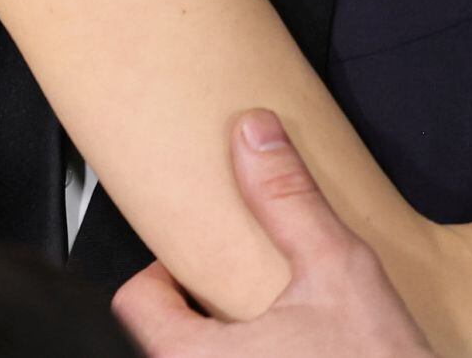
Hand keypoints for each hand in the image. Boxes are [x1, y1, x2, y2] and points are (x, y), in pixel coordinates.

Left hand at [113, 110, 435, 357]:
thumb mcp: (335, 268)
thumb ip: (287, 199)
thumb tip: (255, 136)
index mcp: (194, 357)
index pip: (136, 301)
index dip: (163, 271)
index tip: (190, 262)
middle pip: (168, 334)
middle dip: (202, 309)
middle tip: (238, 289)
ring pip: (206, 357)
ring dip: (232, 341)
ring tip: (273, 325)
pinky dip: (258, 357)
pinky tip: (298, 351)